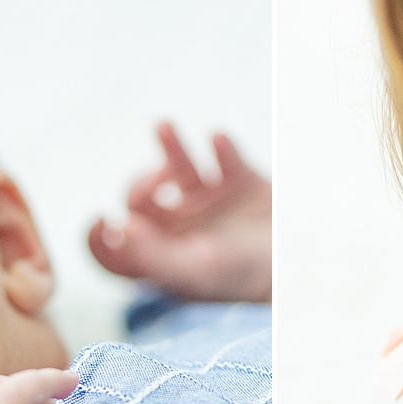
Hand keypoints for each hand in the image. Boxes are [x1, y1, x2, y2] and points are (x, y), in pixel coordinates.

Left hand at [87, 122, 270, 302]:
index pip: (117, 248)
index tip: (102, 220)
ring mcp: (211, 204)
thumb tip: (116, 228)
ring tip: (164, 126)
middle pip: (140, 201)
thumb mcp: (193, 269)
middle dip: (139, 188)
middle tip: (157, 187)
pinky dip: (220, 145)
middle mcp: (181, 229)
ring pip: (178, 169)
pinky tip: (216, 138)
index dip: (100, 236)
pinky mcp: (242, 184)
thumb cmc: (241, 277)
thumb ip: (150, 253)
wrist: (301, 267)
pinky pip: (224, 156)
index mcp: (164, 256)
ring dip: (169, 147)